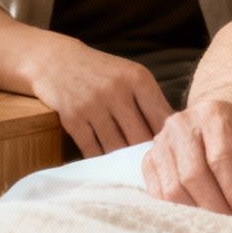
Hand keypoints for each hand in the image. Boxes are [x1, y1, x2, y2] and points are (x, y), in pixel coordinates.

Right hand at [24, 36, 171, 156]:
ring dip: (124, 162)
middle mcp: (117, 90)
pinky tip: (108, 166)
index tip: (171, 154)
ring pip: (117, 147)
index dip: (168, 140)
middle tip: (154, 170)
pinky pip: (92, 150)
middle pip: (141, 137)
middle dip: (147, 155)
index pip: (162, 118)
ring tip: (132, 172)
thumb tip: (174, 134)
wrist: (57, 61)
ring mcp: (93, 104)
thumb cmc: (101, 72)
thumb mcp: (130, 75)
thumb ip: (150, 101)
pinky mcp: (73, 118)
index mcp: (138, 78)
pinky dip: (101, 161)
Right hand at [141, 97, 231, 220]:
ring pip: (174, 189)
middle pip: (194, 176)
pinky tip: (200, 217)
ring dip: (199, 213)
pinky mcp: (149, 160)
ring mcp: (161, 142)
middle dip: (217, 208)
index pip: (221, 159)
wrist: (214, 118)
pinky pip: (159, 194)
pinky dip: (180, 212)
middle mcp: (182, 125)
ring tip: (221, 224)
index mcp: (214, 114)